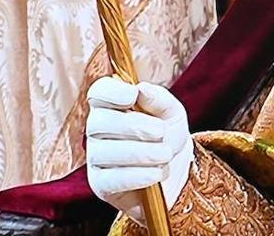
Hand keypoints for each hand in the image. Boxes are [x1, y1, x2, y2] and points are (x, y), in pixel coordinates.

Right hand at [86, 76, 192, 222]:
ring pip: (104, 152)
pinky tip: (156, 173)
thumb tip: (142, 88)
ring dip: (140, 153)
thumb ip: (159, 99)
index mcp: (111, 105)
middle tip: (160, 131)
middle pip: (98, 121)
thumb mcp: (172, 113)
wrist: (178, 174)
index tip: (132, 95)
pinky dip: (137, 175)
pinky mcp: (100, 184)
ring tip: (165, 154)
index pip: (98, 92)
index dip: (111, 92)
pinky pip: (111, 179)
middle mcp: (97, 129)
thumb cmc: (168, 137)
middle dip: (131, 125)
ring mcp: (96, 157)